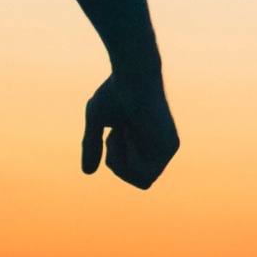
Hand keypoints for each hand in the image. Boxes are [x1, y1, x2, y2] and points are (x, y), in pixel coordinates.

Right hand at [82, 74, 178, 191]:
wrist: (132, 74)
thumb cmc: (115, 91)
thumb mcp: (96, 121)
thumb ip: (92, 146)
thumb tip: (88, 173)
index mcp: (148, 143)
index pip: (132, 173)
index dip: (116, 161)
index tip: (113, 133)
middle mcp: (162, 149)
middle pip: (140, 182)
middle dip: (118, 165)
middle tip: (115, 135)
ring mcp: (167, 148)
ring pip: (143, 182)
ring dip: (122, 161)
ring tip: (122, 132)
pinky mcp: (169, 145)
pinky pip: (147, 174)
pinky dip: (131, 159)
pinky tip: (130, 133)